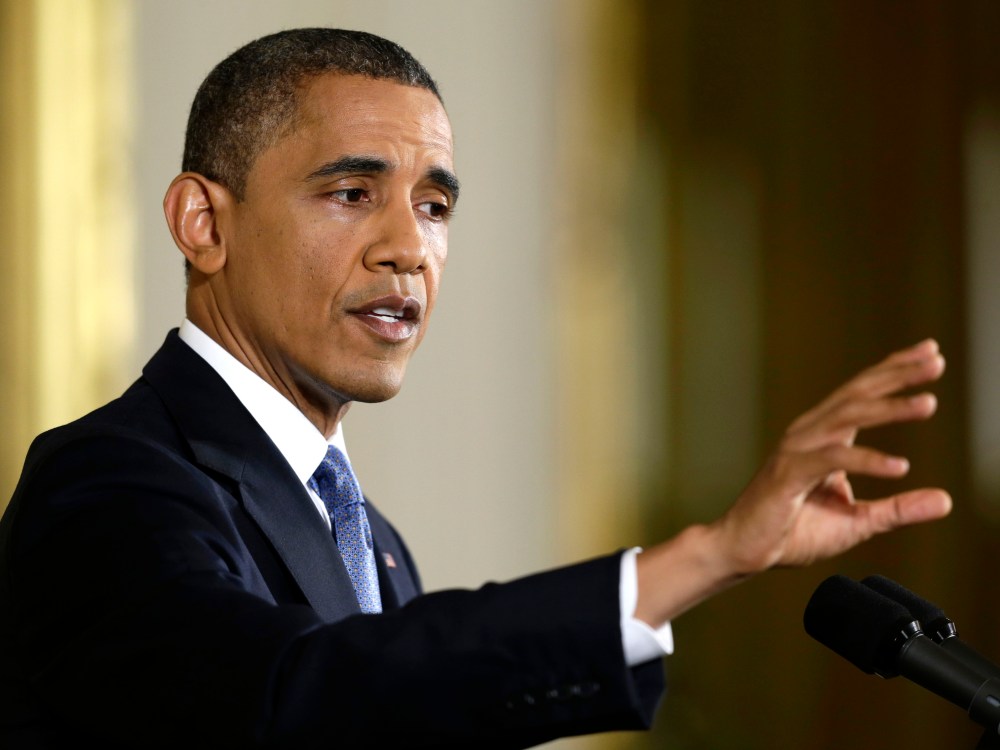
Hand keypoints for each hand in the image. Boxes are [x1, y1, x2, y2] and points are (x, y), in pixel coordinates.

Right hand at [711, 338, 950, 574]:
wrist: (744, 550)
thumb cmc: (792, 531)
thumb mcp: (858, 521)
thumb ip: (899, 508)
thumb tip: (945, 500)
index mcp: (823, 436)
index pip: (862, 394)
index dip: (895, 370)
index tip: (931, 351)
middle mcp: (809, 434)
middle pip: (857, 393)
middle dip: (897, 374)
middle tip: (936, 360)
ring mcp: (796, 451)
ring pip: (846, 417)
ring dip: (889, 407)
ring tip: (928, 403)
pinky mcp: (788, 475)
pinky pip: (832, 459)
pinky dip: (867, 460)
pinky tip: (900, 467)